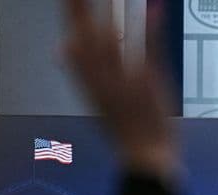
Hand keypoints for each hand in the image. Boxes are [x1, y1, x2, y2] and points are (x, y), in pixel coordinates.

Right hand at [63, 0, 176, 177]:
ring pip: (113, 42)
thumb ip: (83, 74)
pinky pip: (150, 51)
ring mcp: (127, 80)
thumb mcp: (96, 103)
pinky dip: (153, 30)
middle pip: (87, 38)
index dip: (69, 20)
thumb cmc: (124, 131)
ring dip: (109, 13)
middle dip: (79, 10)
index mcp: (88, 85)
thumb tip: (62, 50)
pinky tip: (155, 10)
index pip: (73, 46)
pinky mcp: (151, 83)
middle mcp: (103, 80)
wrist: (145, 158)